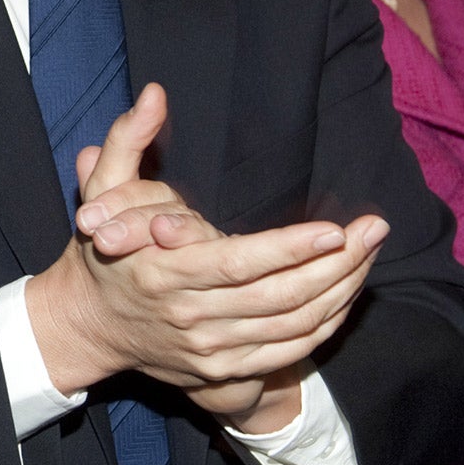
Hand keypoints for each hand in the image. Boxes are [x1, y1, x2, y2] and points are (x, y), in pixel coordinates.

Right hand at [31, 85, 385, 416]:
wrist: (88, 324)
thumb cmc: (102, 252)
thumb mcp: (101, 192)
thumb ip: (127, 140)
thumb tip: (154, 94)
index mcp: (162, 272)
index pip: (238, 263)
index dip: (291, 249)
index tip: (336, 229)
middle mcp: (189, 315)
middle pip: (279, 296)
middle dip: (337, 265)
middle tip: (374, 230)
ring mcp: (209, 348)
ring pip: (292, 324)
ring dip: (340, 291)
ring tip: (370, 254)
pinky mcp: (223, 369)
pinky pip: (289, 350)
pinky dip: (325, 324)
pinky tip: (346, 294)